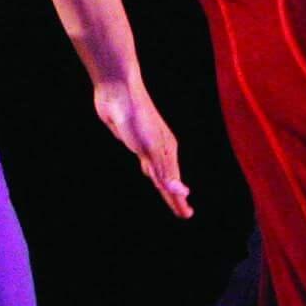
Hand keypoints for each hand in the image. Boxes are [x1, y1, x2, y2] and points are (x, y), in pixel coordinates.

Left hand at [93, 78, 193, 218]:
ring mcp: (146, 144)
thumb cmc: (136, 116)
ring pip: (157, 171)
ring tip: (170, 195)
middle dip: (175, 197)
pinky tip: (150, 172)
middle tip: (184, 214)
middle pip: (168, 179)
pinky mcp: (132, 138)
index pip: (174, 184)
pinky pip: (145, 160)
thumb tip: (181, 192)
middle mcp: (159, 149)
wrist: (118, 91)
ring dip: (164, 184)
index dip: (178, 200)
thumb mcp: (149, 147)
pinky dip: (151, 170)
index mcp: (167, 152)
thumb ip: (164, 171)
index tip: (187, 215)